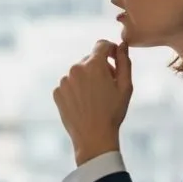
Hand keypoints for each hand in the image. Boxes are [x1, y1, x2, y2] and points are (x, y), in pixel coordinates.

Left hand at [52, 40, 132, 164]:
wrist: (93, 136)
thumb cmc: (113, 112)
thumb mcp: (126, 86)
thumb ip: (124, 61)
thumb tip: (122, 45)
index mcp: (94, 65)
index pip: (101, 44)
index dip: (111, 50)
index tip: (115, 59)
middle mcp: (75, 68)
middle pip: (90, 59)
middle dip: (100, 68)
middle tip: (108, 86)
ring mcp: (64, 81)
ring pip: (78, 72)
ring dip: (87, 79)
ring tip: (95, 98)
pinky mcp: (57, 92)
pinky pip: (69, 84)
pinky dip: (76, 90)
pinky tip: (84, 104)